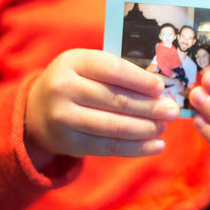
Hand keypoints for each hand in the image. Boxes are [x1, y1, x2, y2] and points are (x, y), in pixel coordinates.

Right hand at [25, 49, 179, 167]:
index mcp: (74, 61)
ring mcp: (64, 117)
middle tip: (172, 111)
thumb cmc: (77, 82)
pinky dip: (137, 148)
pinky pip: (109, 148)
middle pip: (116, 100)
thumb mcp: (89, 67)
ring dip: (146, 128)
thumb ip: (120, 72)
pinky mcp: (70, 143)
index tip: (162, 88)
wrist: (37, 110)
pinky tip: (157, 145)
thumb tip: (161, 88)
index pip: (113, 69)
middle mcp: (65, 88)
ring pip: (114, 126)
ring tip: (164, 127)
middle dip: (150, 107)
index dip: (140, 80)